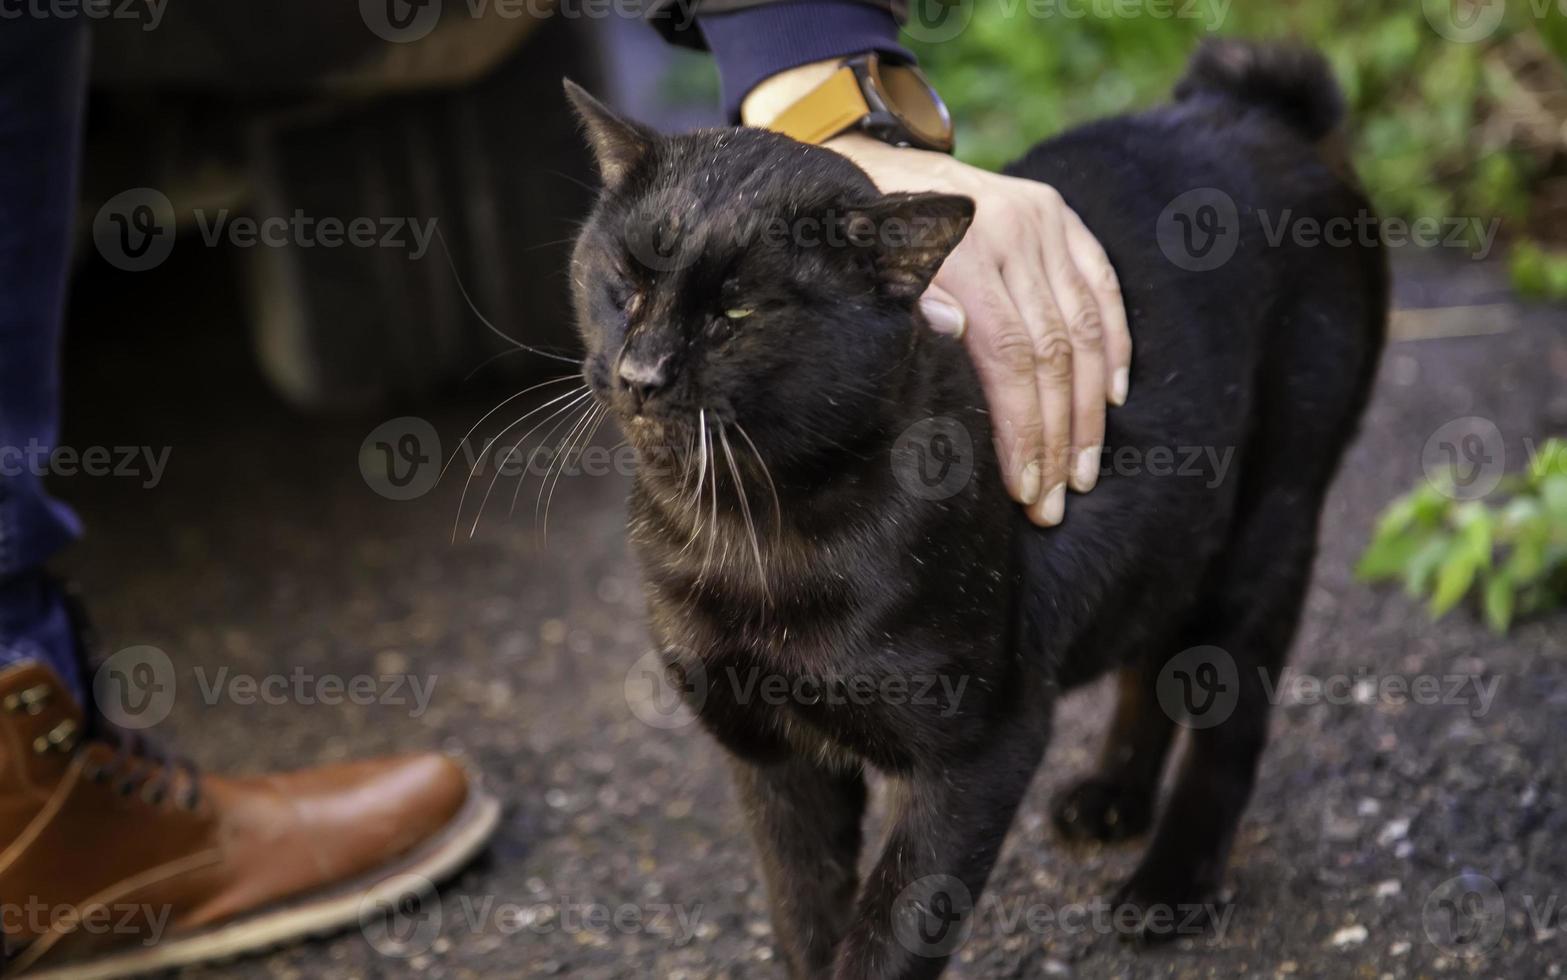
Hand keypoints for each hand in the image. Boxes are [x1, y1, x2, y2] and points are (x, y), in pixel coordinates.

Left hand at [743, 61, 1131, 526]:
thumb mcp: (852, 264)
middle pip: (1053, 353)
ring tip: (1083, 473)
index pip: (1009, 357)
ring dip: (1089, 411)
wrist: (861, 153)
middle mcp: (1011, 228)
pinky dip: (1114, 345)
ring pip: (1086, 329)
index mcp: (959, 248)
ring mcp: (1041, 218)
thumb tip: (950, 331)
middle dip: (1058, 438)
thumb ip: (895, 297)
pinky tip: (1112, 399)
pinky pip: (1102, 286)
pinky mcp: (1058, 215)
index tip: (1024, 488)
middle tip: (1054, 502)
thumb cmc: (848, 233)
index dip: (1023, 428)